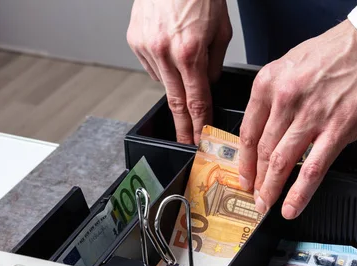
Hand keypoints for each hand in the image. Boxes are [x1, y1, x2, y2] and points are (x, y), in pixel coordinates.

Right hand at [127, 0, 231, 144]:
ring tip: (185, 63)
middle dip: (183, 126)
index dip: (199, 124)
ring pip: (164, 82)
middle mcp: (164, 53)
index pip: (196, 100)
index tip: (200, 140)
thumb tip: (207, 86)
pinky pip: (152, 66)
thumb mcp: (221, 32)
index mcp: (189, 52)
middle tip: (187, 143)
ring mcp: (146, 48)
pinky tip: (171, 52)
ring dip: (176, 84)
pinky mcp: (135, 41)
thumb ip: (214, 65)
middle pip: (175, 102)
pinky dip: (163, 67)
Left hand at [238, 20, 356, 218]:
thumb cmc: (342, 50)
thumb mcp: (295, 64)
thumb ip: (280, 95)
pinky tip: (292, 207)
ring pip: (281, 162)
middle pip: (262, 150)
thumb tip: (274, 125)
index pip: (247, 130)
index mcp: (270, 83)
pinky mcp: (338, 130)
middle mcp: (285, 99)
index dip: (244, 160)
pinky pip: (313, 169)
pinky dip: (299, 194)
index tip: (244, 175)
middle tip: (255, 196)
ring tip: (267, 206)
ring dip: (271, 190)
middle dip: (256, 180)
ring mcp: (311, 116)